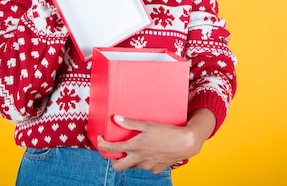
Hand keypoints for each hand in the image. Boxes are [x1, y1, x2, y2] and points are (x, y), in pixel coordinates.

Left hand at [96, 109, 215, 173]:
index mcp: (135, 147)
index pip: (111, 149)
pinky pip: (146, 167)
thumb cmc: (168, 131)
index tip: (99, 139)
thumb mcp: (148, 124)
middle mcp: (139, 159)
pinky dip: (144, 161)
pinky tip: (149, 151)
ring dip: (130, 159)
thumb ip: (130, 123)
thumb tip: (116, 118)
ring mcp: (148, 166)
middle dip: (113, 160)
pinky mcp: (157, 169)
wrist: (186, 142)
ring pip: (132, 166)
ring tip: (134, 148)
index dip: (101, 145)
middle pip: (118, 167)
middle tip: (115, 151)